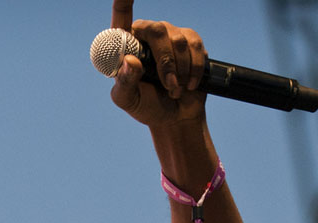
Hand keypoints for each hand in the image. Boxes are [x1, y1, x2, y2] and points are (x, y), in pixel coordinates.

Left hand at [107, 1, 206, 129]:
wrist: (174, 116)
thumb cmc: (146, 106)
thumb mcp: (129, 100)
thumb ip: (124, 83)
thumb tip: (130, 62)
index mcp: (126, 46)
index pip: (122, 18)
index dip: (123, 2)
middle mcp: (147, 36)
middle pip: (157, 30)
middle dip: (166, 61)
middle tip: (168, 85)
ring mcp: (170, 36)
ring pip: (179, 41)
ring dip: (179, 71)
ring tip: (174, 90)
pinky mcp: (190, 41)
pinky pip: (195, 46)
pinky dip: (193, 68)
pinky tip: (189, 84)